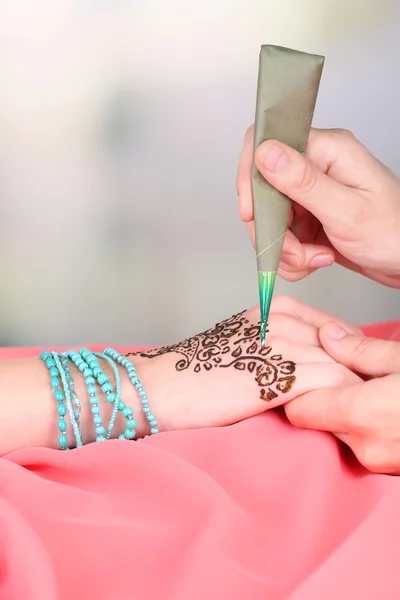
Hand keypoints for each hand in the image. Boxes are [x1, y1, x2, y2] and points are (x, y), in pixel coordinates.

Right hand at [135, 296, 360, 431]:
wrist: (162, 388)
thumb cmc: (200, 374)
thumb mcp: (247, 347)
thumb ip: (286, 346)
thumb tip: (327, 367)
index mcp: (277, 308)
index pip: (340, 331)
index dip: (349, 360)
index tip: (345, 385)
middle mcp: (284, 317)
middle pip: (348, 347)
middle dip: (354, 376)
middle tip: (348, 405)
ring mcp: (284, 342)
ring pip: (346, 366)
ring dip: (349, 393)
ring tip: (340, 418)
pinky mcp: (281, 372)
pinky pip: (336, 386)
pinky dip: (339, 405)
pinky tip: (326, 421)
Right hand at [237, 126, 399, 287]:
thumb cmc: (395, 233)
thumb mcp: (347, 210)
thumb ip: (303, 181)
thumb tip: (264, 151)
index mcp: (327, 150)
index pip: (265, 144)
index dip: (250, 179)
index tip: (252, 213)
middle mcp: (316, 167)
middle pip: (262, 191)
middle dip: (272, 229)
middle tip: (295, 252)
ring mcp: (311, 194)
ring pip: (270, 219)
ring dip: (284, 248)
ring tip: (313, 259)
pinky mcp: (310, 217)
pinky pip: (283, 236)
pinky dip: (292, 256)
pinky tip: (316, 260)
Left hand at [285, 322, 399, 473]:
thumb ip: (360, 350)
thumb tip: (326, 335)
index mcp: (362, 414)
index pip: (298, 409)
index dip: (298, 387)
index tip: (303, 368)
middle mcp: (365, 446)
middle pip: (317, 420)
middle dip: (322, 396)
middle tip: (335, 371)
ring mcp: (378, 463)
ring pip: (339, 432)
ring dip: (344, 412)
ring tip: (364, 387)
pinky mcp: (390, 468)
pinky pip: (361, 443)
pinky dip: (363, 425)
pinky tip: (379, 405)